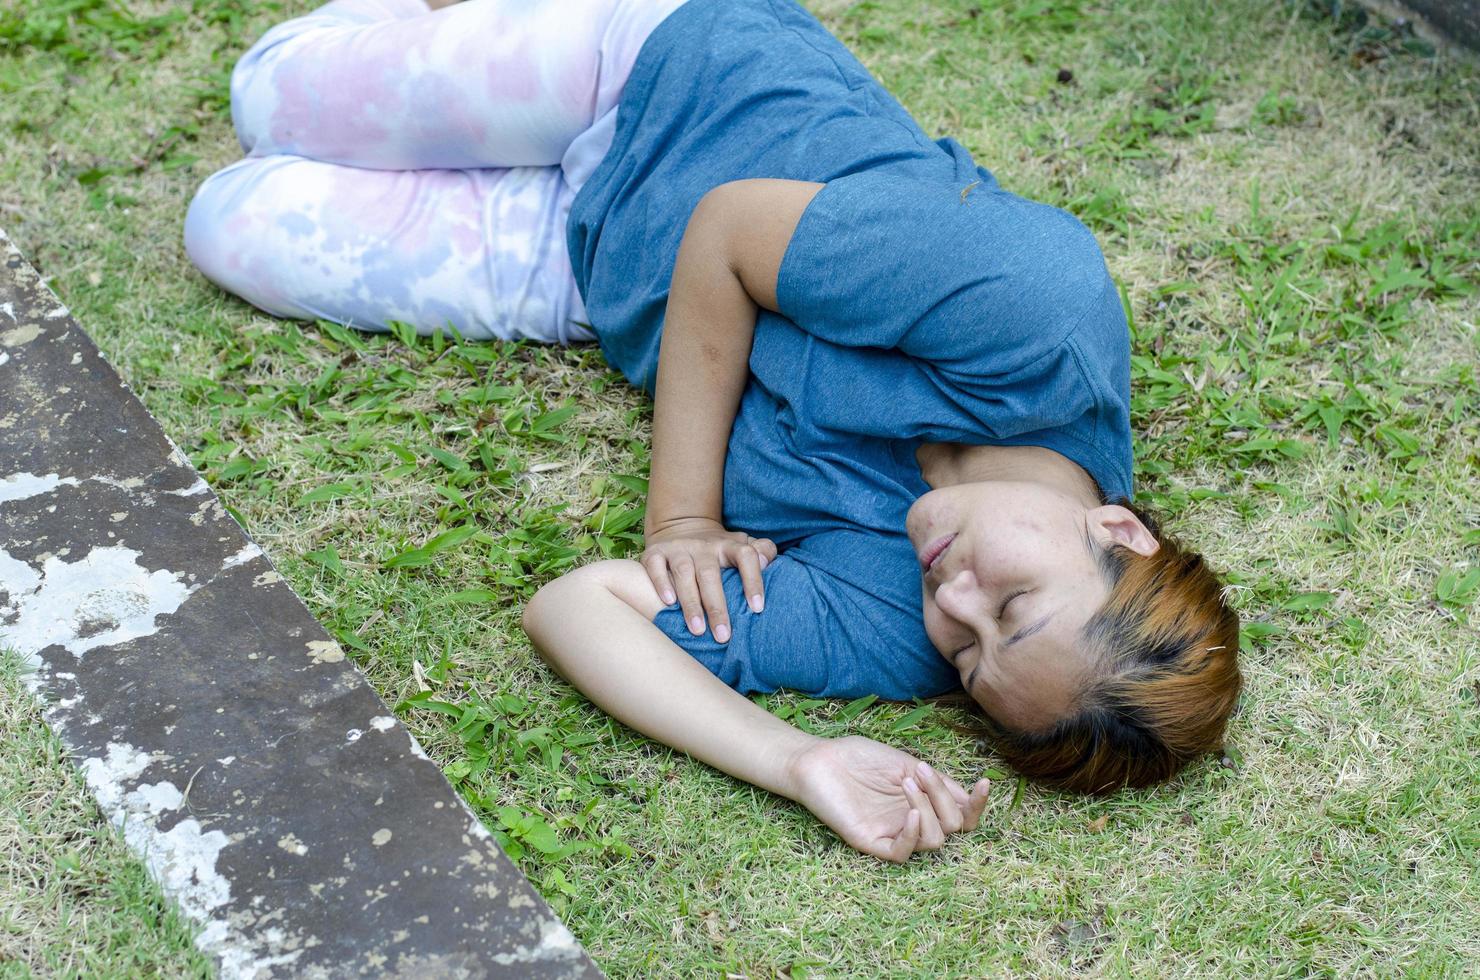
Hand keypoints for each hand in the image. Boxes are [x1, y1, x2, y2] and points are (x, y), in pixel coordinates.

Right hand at [641, 517, 776, 641]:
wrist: (683, 527)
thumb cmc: (721, 550)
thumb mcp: (744, 545)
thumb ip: (763, 551)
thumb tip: (767, 564)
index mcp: (729, 545)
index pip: (746, 556)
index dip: (753, 580)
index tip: (757, 608)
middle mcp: (704, 545)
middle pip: (710, 573)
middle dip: (716, 606)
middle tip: (722, 636)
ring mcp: (679, 548)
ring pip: (684, 573)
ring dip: (690, 602)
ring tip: (697, 630)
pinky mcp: (655, 552)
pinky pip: (655, 566)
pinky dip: (661, 582)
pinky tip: (668, 602)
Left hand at [787, 735, 990, 862]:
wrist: (820, 759)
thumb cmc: (860, 758)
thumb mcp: (905, 763)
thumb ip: (936, 781)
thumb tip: (967, 796)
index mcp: (925, 803)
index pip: (962, 816)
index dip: (977, 805)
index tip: (983, 782)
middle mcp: (913, 822)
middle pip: (953, 827)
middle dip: (944, 797)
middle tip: (919, 772)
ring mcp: (893, 833)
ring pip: (934, 841)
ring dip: (928, 809)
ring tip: (906, 783)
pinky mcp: (871, 842)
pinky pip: (901, 854)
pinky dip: (912, 836)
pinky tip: (911, 814)